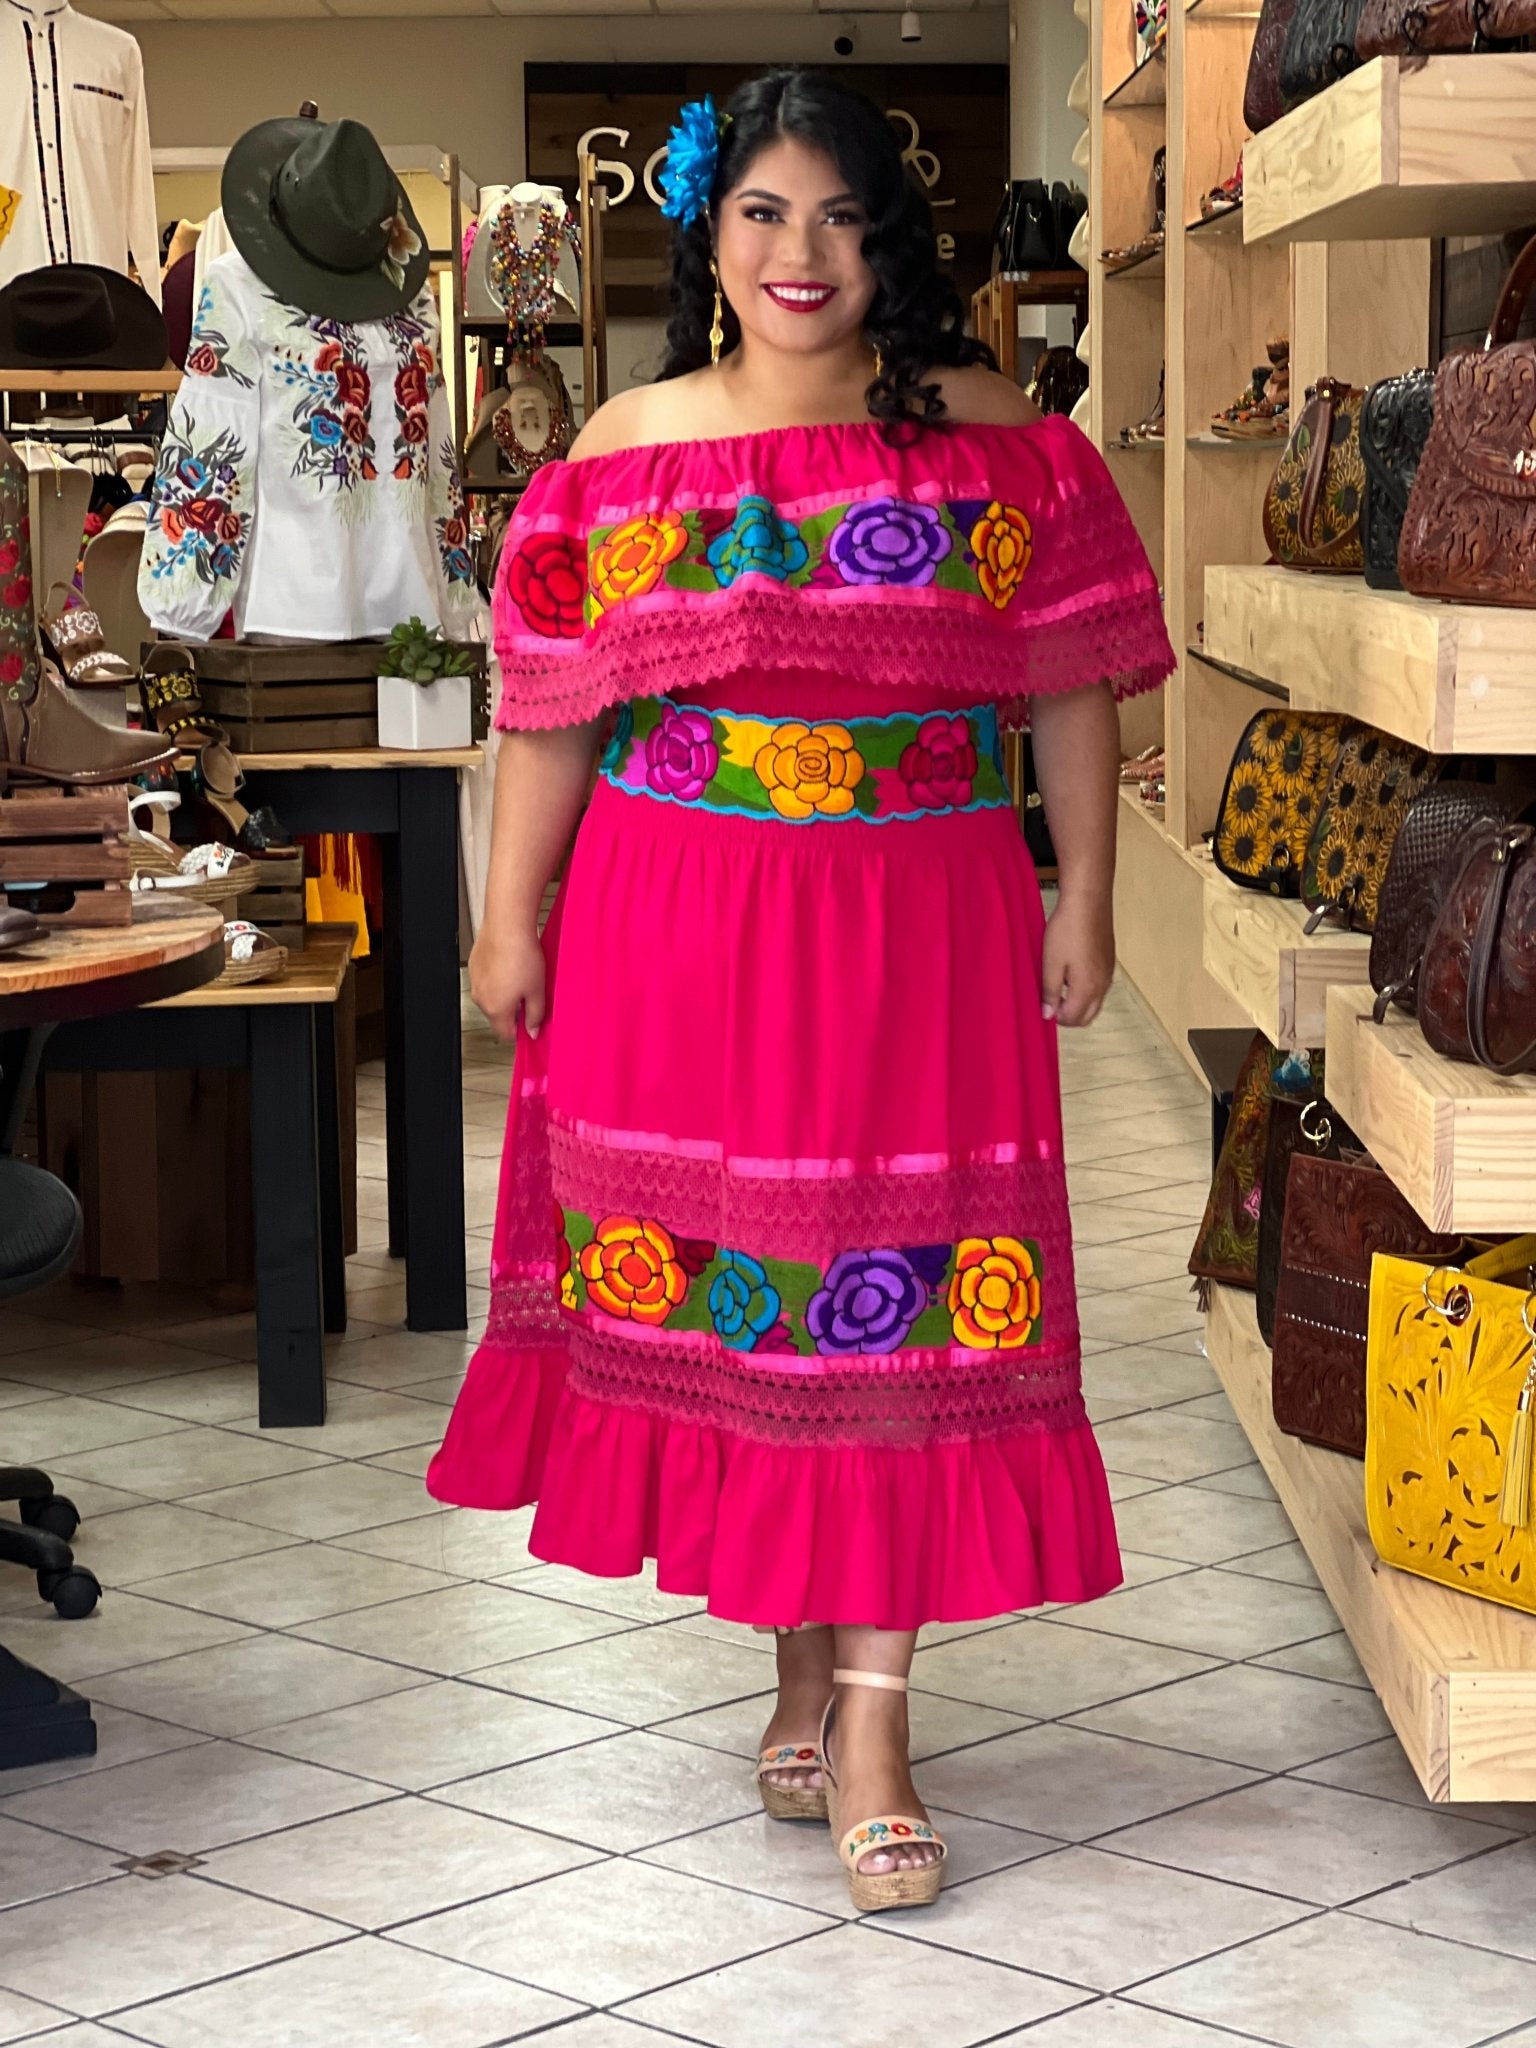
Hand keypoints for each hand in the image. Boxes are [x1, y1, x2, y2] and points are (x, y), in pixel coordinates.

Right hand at [470, 927, 546, 1041]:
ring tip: (521, 976)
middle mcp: (481, 998)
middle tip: (530, 994)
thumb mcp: (538, 991)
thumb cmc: (521, 955)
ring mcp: (475, 982)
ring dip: (504, 993)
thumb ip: (536, 1015)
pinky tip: (511, 965)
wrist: (507, 926)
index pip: (506, 1034)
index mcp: (496, 1009)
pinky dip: (497, 978)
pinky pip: (486, 980)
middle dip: (513, 1010)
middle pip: (498, 1016)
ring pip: (491, 997)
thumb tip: (533, 1030)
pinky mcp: (474, 966)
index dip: (520, 1031)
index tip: (531, 1023)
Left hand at [1041, 894, 1114, 1027]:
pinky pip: (1099, 987)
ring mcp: (1108, 974)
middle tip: (1050, 1002)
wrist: (1088, 902)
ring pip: (1095, 1002)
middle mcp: (1102, 986)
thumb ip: (1050, 992)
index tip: (1043, 1005)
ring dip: (1078, 1003)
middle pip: (1088, 1017)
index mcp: (1087, 989)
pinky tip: (1072, 973)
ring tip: (1059, 986)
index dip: (1055, 1016)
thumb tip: (1049, 1014)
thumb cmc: (1067, 930)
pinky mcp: (1109, 962)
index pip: (1073, 1019)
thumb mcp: (1051, 964)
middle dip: (1069, 1016)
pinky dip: (1086, 990)